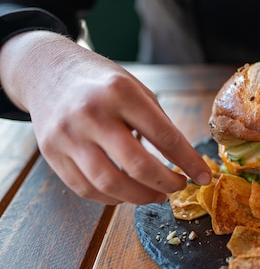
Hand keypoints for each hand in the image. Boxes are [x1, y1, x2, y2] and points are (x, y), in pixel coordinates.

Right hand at [0, 31, 211, 203]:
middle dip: (167, 184)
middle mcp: (92, 114)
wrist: (46, 70)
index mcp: (121, 93)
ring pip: (110, 184)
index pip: (165, 136)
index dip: (189, 162)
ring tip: (157, 195)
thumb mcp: (137, 89)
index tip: (204, 177)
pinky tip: (128, 193)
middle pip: (138, 166)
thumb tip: (186, 162)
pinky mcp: (50, 153)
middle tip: (179, 187)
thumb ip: (159, 123)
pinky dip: (112, 198)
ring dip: (141, 197)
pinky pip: (85, 189)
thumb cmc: (101, 83)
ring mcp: (67, 136)